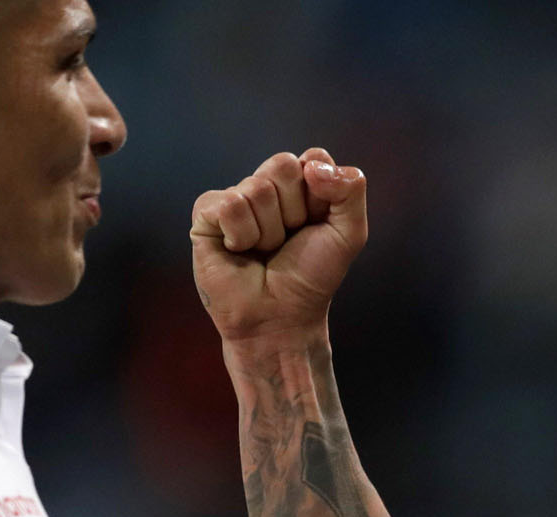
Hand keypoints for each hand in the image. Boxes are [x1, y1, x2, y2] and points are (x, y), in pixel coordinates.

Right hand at [191, 148, 368, 345]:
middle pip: (283, 165)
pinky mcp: (206, 214)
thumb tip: (314, 164)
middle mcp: (266, 187)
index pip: (314, 158)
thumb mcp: (349, 234)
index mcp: (300, 186)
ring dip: (269, 231)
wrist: (281, 318)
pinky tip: (238, 251)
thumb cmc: (312, 278)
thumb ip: (351, 191)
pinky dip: (242, 235)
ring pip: (257, 189)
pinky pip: (229, 206)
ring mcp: (235, 198)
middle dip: (294, 210)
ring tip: (264, 252)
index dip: (321, 193)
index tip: (318, 224)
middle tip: (288, 240)